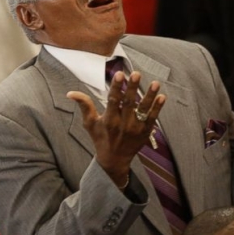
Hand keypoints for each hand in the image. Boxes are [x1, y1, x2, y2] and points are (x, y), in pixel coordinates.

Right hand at [68, 71, 165, 185]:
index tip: (119, 74)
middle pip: (129, 103)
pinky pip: (153, 118)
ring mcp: (136, 129)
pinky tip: (162, 96)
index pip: (113, 101)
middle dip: (133, 88)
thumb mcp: (90, 123)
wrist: (115, 160)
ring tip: (155, 83)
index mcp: (109, 121)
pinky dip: (158, 108)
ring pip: (144, 110)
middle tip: (136, 74)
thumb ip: (84, 106)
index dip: (116, 87)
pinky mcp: (145, 132)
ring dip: (150, 96)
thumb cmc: (100, 138)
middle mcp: (123, 124)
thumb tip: (70, 93)